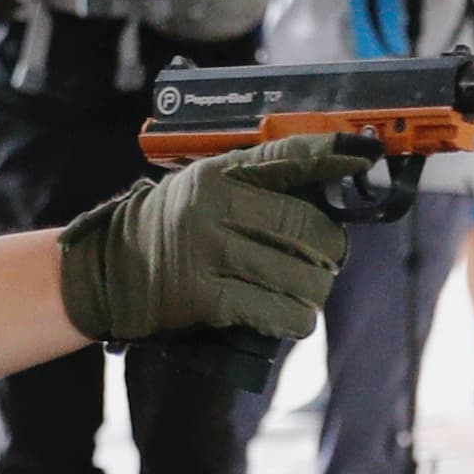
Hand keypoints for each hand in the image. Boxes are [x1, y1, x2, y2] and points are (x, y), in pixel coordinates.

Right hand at [55, 133, 364, 343]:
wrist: (107, 268)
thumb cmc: (166, 227)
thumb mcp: (200, 187)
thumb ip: (249, 186)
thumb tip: (320, 197)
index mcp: (218, 173)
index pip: (287, 157)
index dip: (332, 156)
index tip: (367, 154)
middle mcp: (213, 206)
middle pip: (302, 225)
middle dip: (330, 246)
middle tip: (332, 257)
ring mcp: (206, 251)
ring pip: (292, 272)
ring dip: (315, 288)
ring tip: (313, 292)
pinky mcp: (201, 295)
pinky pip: (267, 309)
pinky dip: (291, 318)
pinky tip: (296, 320)